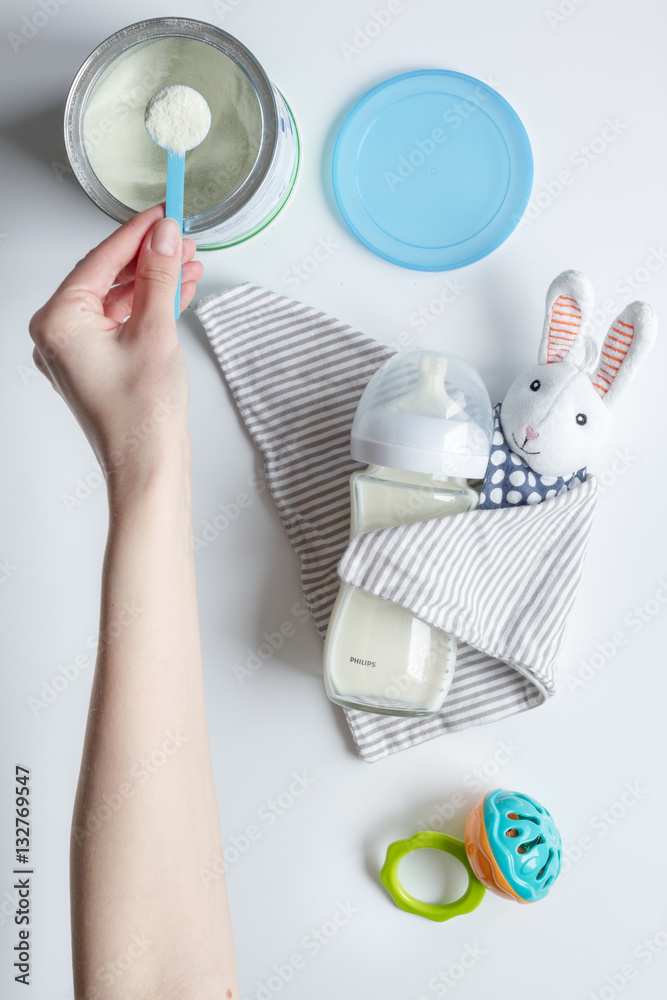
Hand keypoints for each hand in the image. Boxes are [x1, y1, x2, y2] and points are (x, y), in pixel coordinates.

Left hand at [28, 204, 203, 493]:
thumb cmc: (141, 417)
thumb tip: (164, 237)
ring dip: (154, 282)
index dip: (136, 233)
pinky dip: (150, 309)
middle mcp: (59, 337)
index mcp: (57, 323)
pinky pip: (121, 325)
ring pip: (117, 302)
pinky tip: (178, 292)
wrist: (148, 469)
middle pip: (106, 279)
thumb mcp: (156, 332)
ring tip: (190, 263)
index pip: (98, 261)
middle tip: (183, 238)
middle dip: (150, 258)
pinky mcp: (98, 367)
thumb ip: (159, 277)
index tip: (163, 213)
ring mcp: (77, 354)